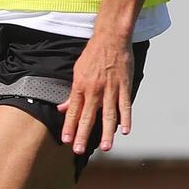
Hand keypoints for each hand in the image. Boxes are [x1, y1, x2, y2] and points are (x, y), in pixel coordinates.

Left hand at [57, 32, 134, 154]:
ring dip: (106, 133)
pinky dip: (126, 118)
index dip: (69, 126)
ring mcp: (110, 88)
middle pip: (88, 116)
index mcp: (80, 86)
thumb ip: (72, 93)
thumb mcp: (77, 72)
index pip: (73, 111)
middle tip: (78, 150)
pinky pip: (125, 105)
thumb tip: (62, 109)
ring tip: (106, 148)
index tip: (65, 140)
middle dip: (83, 135)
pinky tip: (125, 131)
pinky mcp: (124, 85)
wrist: (110, 38)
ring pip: (108, 115)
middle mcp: (94, 89)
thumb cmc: (92, 55)